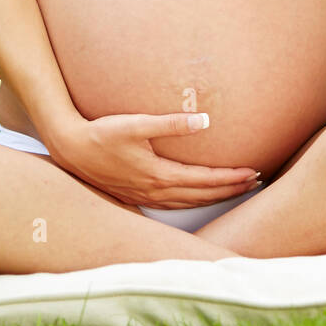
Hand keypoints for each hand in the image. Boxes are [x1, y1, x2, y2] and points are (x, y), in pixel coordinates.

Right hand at [50, 110, 260, 208]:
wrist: (71, 149)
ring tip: (234, 190)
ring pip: (189, 203)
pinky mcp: (137, 197)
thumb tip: (204, 121)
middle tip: (255, 182)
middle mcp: (156, 192)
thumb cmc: (102, 134)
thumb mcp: (136, 124)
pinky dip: (193, 202)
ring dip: (214, 197)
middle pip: (202, 195)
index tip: (252, 172)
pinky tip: (197, 198)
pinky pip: (174, 205)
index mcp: (160, 176)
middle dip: (230, 189)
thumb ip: (171, 123)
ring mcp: (145, 198)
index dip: (231, 177)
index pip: (205, 180)